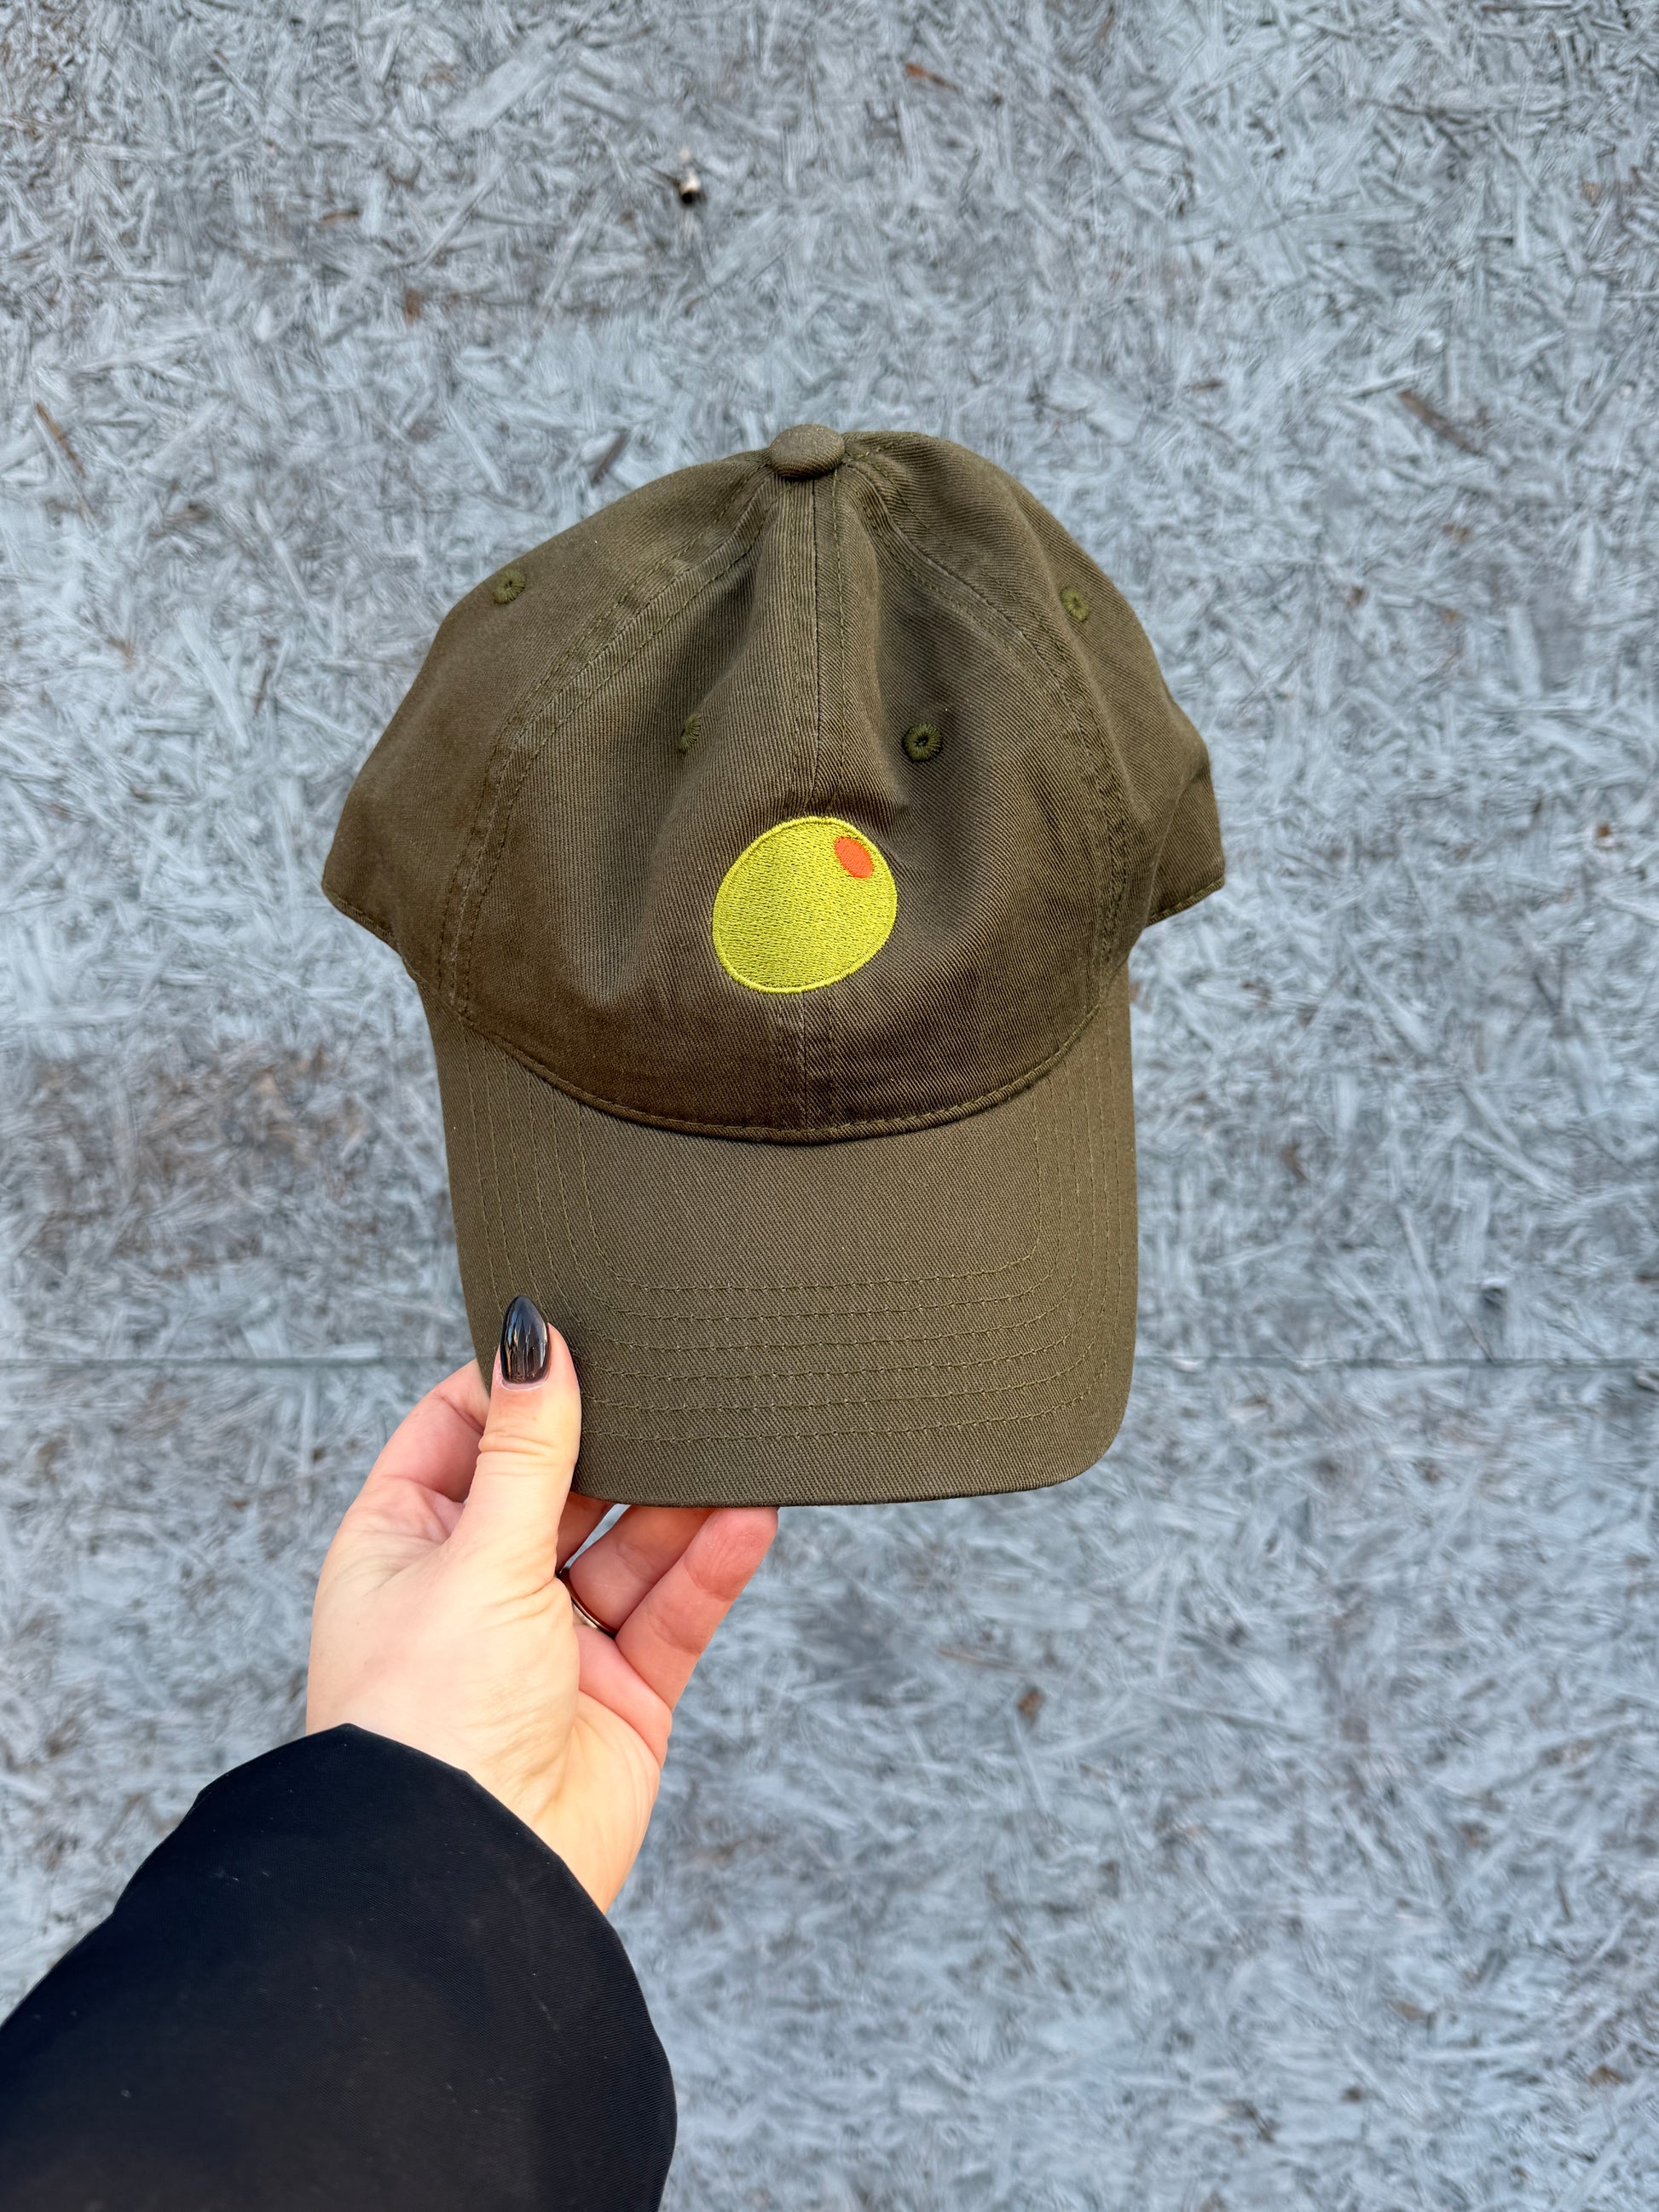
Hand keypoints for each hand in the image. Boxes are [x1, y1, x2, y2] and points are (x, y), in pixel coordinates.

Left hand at [305, 1297, 777, 1910]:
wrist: (469, 1879)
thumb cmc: (427, 1720)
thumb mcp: (477, 1554)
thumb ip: (527, 1449)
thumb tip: (534, 1339)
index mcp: (403, 1545)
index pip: (459, 1433)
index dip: (514, 1386)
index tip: (575, 1331)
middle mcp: (474, 1591)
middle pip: (558, 1485)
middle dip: (615, 1440)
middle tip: (675, 1377)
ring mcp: (551, 1646)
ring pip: (627, 1546)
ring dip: (677, 1501)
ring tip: (732, 1445)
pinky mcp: (620, 1696)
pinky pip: (673, 1612)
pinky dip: (711, 1566)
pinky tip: (749, 1515)